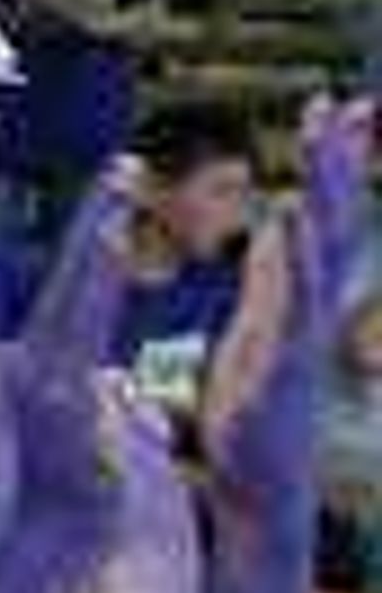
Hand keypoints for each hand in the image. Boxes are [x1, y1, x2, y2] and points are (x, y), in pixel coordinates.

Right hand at [10, 158, 144, 566]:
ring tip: (120, 193)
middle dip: (97, 220)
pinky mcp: (58, 392)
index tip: (117, 196)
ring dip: (95, 241)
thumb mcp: (90, 431)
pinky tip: (110, 249)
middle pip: (70, 279)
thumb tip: (115, 385)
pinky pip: (80, 327)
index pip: (73, 294)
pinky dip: (93, 285)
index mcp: (46, 371)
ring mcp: (46, 379)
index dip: (94, 246)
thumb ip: (97, 399)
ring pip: (75, 296)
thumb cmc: (76, 494)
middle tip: (126, 164)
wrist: (56, 537)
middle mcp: (39, 366)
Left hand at [203, 96, 374, 530]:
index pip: (314, 219)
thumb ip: (269, 285)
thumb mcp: (256, 336)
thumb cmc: (252, 425)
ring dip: (320, 192)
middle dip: (334, 160)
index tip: (336, 108)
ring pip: (315, 247)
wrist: (259, 492)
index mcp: (291, 302)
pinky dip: (291, 258)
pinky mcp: (279, 362)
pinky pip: (289, 301)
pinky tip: (284, 218)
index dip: (328, 167)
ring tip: (322, 138)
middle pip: (327, 220)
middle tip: (340, 100)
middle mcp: (304, 309)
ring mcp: (297, 333)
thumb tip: (274, 233)